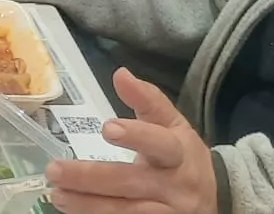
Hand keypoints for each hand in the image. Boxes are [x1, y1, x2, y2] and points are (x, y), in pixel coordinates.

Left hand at [47, 69, 218, 213]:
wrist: (219, 197)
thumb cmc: (184, 157)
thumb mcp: (174, 125)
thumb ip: (147, 100)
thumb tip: (120, 73)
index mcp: (179, 153)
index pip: (160, 143)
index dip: (136, 136)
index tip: (106, 127)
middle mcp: (175, 186)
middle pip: (132, 182)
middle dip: (91, 177)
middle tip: (55, 170)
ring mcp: (169, 213)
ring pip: (127, 212)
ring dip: (88, 205)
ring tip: (58, 194)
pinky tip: (75, 212)